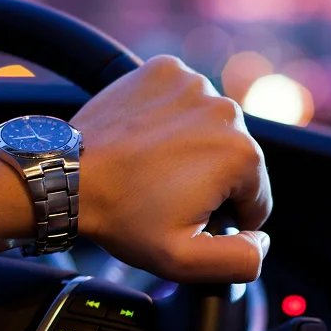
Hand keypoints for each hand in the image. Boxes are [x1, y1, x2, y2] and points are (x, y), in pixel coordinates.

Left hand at [71, 55, 271, 282]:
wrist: (68, 176)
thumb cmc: (121, 215)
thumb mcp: (184, 260)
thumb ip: (240, 260)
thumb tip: (262, 240)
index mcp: (241, 154)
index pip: (256, 197)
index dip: (225, 217)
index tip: (186, 216)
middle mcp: (226, 110)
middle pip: (235, 159)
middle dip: (209, 180)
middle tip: (165, 194)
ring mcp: (194, 84)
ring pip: (211, 128)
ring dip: (192, 147)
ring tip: (153, 167)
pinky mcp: (165, 70)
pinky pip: (183, 99)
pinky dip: (171, 117)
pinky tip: (147, 138)